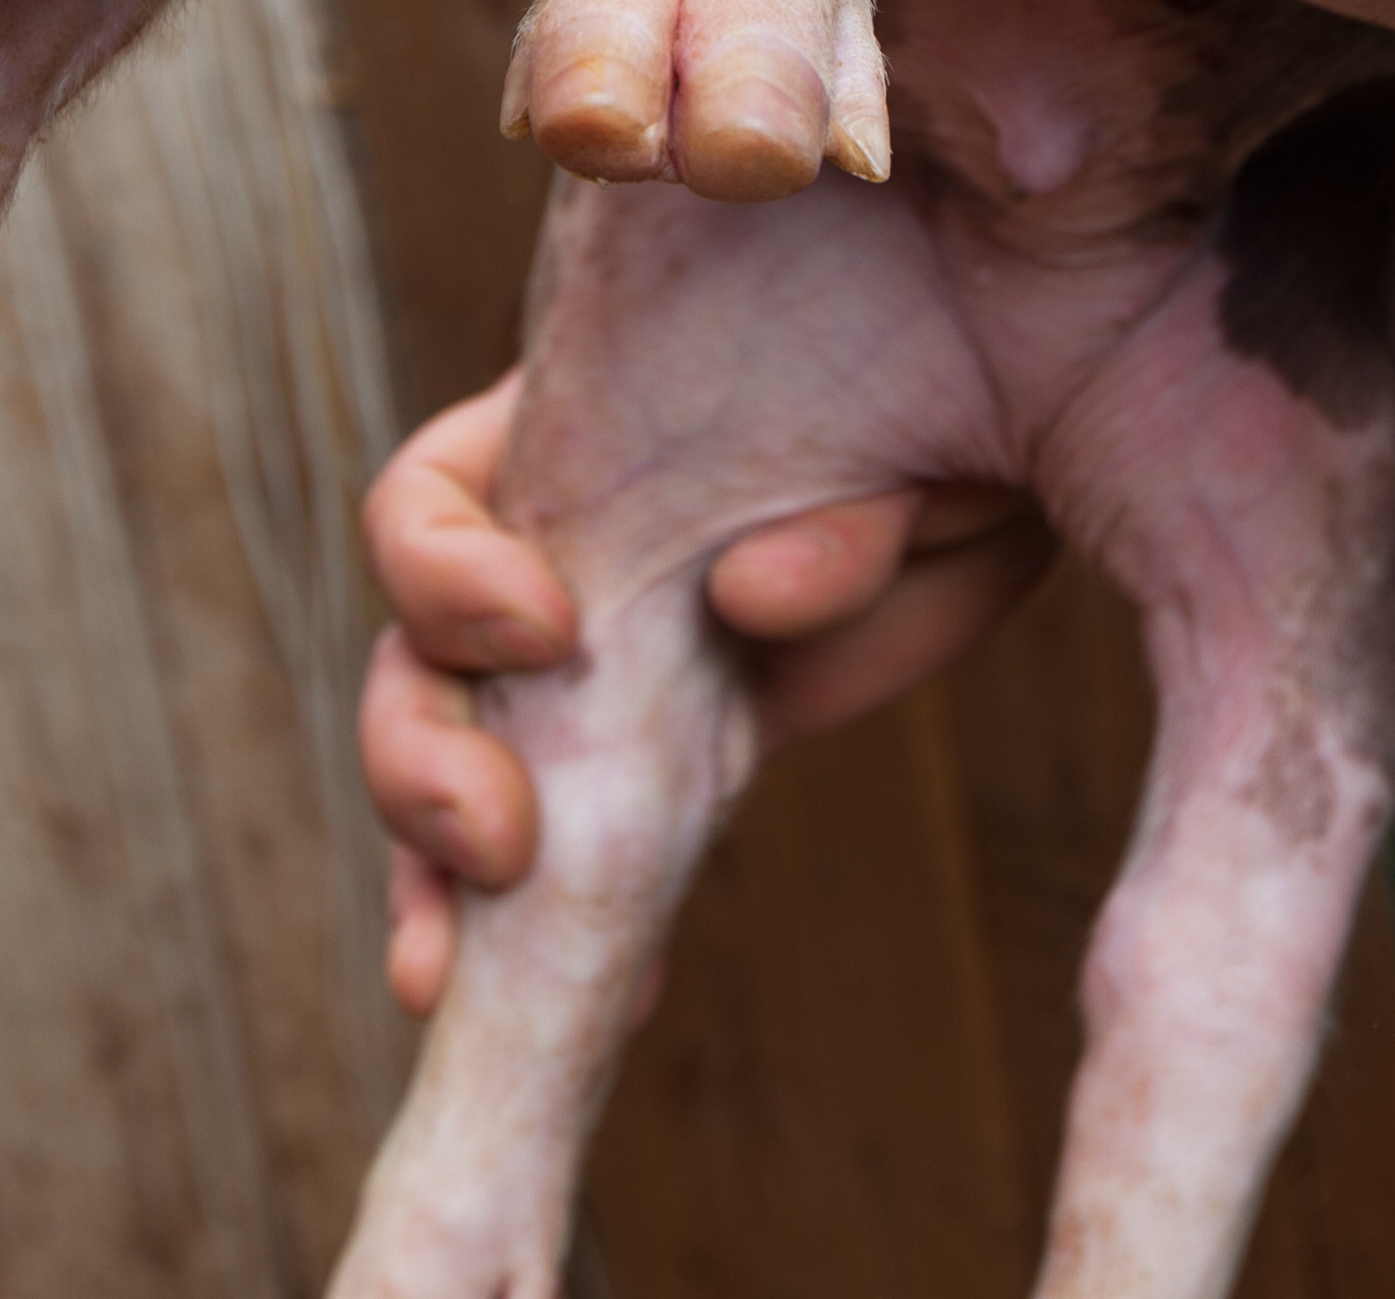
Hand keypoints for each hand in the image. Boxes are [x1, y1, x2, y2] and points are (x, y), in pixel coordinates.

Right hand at [357, 372, 1051, 1011]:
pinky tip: (617, 1000)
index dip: (448, 575)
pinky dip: (566, 943)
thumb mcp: (908, 427)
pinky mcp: (653, 777)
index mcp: (556, 440)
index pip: (425, 506)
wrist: (985, 455)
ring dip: (438, 889)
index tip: (548, 632)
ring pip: (451, 787)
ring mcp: (582, 687)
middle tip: (496, 842)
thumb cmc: (928, 394)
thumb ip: (847, 504)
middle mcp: (537, 568)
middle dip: (416, 768)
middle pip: (409, 671)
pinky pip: (571, 872)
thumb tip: (760, 593)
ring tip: (454, 978)